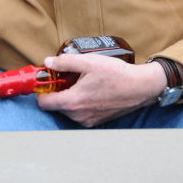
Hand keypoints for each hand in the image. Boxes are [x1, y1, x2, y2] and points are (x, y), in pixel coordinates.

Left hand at [36, 53, 167, 126]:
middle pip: (56, 105)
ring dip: (70, 96)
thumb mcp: (89, 62)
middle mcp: (78, 116)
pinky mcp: (97, 121)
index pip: (44, 103)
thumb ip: (65, 62)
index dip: (42, 90)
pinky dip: (81, 102)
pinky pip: (80, 113)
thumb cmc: (117, 74)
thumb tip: (49, 62)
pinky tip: (91, 89)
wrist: (141, 87)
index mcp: (73, 102)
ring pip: (68, 109)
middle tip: (66, 76)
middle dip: (58, 91)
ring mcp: (88, 120)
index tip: (46, 80)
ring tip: (81, 81)